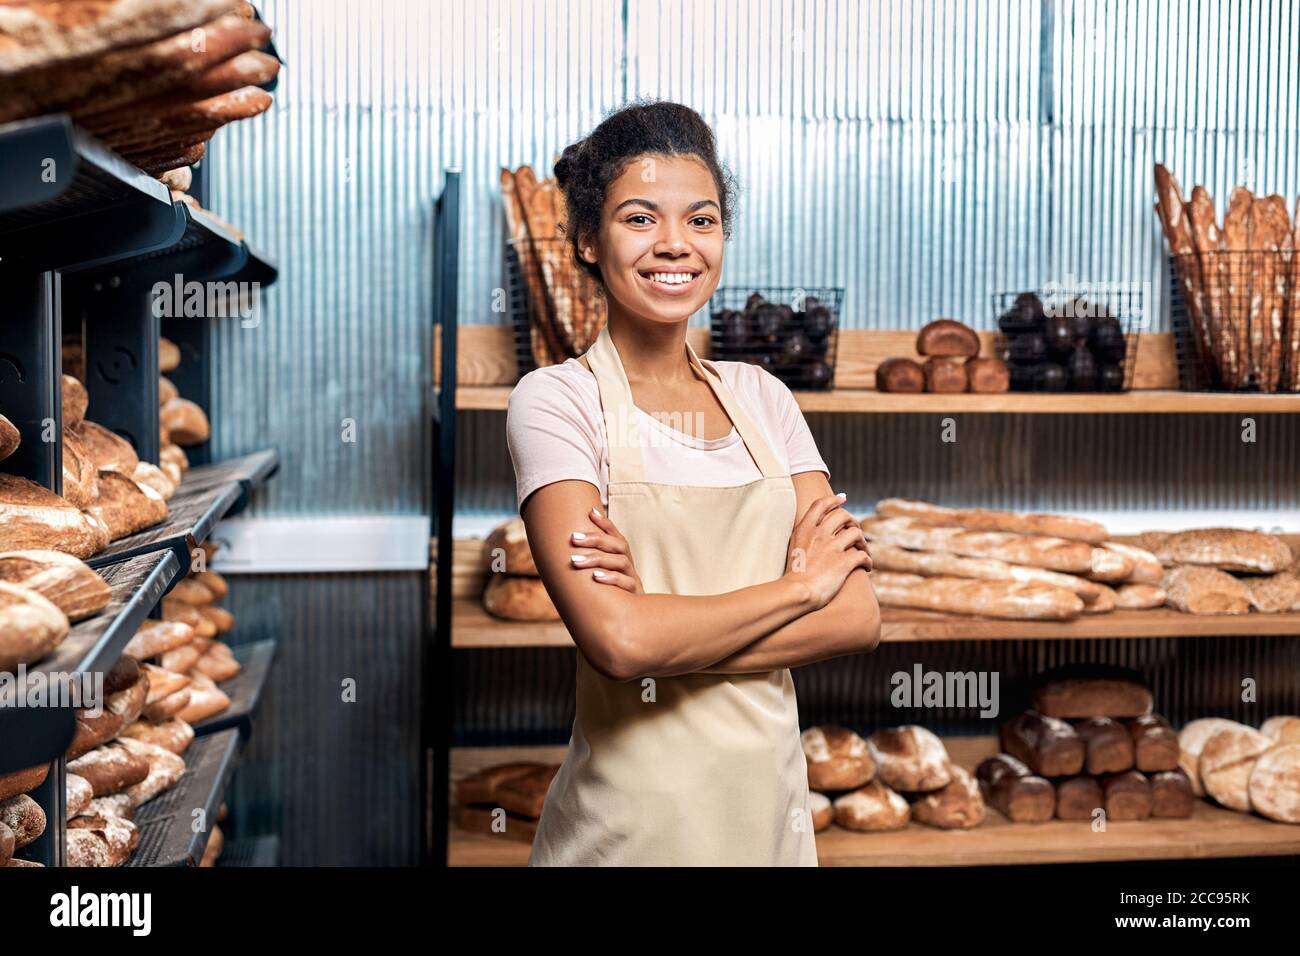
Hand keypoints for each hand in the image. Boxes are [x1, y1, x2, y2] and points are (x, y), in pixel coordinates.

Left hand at [568, 507, 643, 593]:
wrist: (632, 620)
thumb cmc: (611, 593)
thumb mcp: (602, 575)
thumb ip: (589, 562)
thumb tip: (564, 547)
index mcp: (622, 557)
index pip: (616, 535)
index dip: (605, 523)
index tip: (590, 512)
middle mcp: (629, 564)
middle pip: (619, 545)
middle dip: (596, 539)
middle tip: (573, 538)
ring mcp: (633, 578)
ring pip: (621, 562)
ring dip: (597, 559)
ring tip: (576, 561)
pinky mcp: (634, 594)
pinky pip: (626, 583)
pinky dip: (611, 578)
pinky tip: (595, 577)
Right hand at [785, 493, 871, 608]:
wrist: (796, 592)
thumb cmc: (792, 575)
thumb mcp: (793, 549)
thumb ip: (803, 538)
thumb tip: (811, 535)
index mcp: (804, 530)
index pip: (821, 504)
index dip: (833, 499)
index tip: (842, 499)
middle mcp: (819, 535)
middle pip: (843, 515)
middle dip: (852, 520)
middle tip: (854, 529)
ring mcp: (832, 548)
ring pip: (856, 533)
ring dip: (863, 541)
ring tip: (862, 550)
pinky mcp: (843, 563)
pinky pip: (863, 555)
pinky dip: (868, 560)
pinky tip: (866, 567)